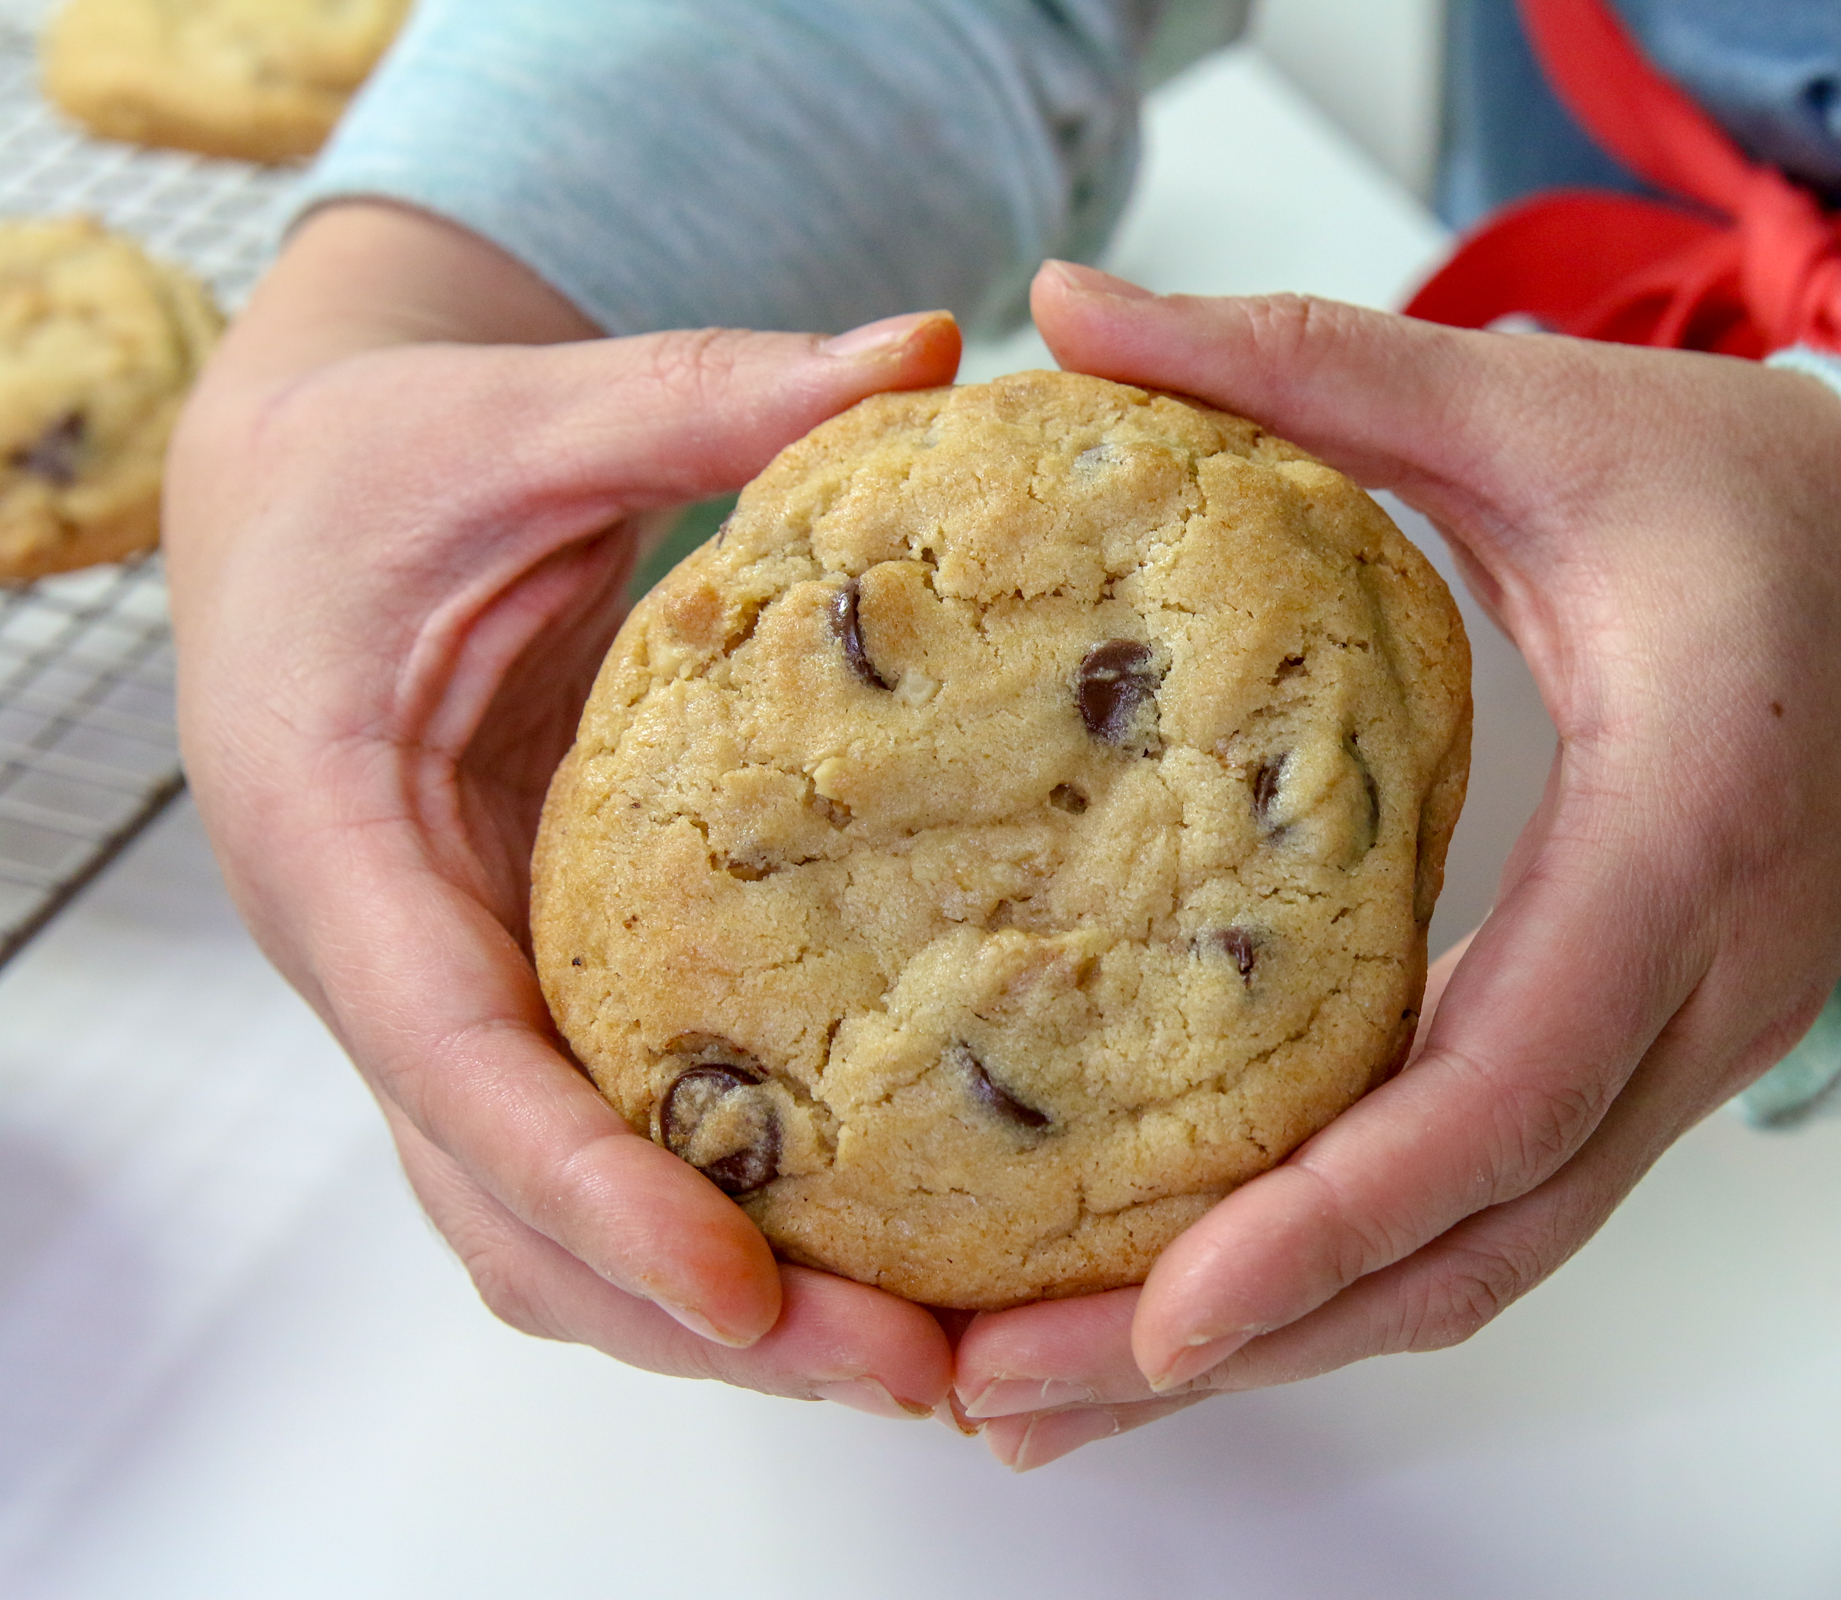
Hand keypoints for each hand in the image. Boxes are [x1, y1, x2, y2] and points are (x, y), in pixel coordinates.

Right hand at [168, 202, 964, 1414]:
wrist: (302, 503)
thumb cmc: (383, 466)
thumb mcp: (520, 421)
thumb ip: (702, 396)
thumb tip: (929, 355)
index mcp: (341, 844)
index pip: (458, 1064)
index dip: (594, 1190)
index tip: (749, 1288)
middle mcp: (385, 961)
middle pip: (514, 1215)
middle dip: (704, 1315)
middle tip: (922, 1374)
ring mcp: (447, 1002)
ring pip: (547, 1231)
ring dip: (720, 1316)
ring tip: (930, 1361)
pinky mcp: (519, 1000)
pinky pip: (594, 1164)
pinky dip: (709, 1236)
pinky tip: (873, 1257)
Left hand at [951, 263, 1840, 1466]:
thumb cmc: (1759, 510)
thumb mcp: (1544, 420)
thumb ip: (1312, 367)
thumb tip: (1075, 306)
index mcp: (1686, 842)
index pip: (1510, 1085)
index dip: (1338, 1216)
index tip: (1168, 1310)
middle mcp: (1695, 998)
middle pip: (1475, 1244)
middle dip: (1250, 1339)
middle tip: (1010, 1395)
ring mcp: (1681, 1058)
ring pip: (1479, 1264)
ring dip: (1277, 1344)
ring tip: (1046, 1392)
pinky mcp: (1637, 1067)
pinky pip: (1486, 1215)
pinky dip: (1338, 1279)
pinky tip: (1184, 1306)